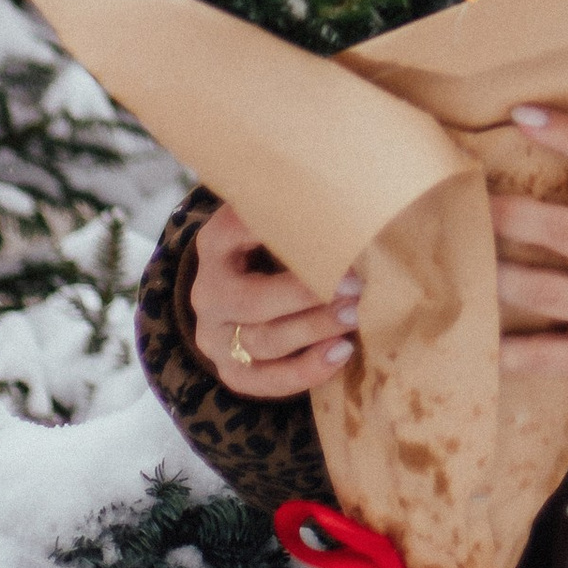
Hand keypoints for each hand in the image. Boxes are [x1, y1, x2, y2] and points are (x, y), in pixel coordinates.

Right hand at [187, 197, 358, 400]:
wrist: (245, 287)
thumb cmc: (278, 244)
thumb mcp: (277, 220)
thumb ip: (302, 208)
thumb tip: (359, 187)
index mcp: (216, 242)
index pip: (237, 232)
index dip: (285, 236)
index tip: (334, 234)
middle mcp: (208, 290)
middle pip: (251, 300)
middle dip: (306, 297)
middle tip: (356, 288)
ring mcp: (215, 336)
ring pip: (261, 341)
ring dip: (313, 331)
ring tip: (354, 318)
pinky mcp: (231, 370)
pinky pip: (264, 381)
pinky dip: (306, 371)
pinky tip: (341, 353)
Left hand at [492, 109, 567, 438]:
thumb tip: (559, 177)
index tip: (523, 114)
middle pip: (566, 228)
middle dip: (509, 213)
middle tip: (463, 199)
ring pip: (544, 289)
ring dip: (494, 276)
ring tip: (455, 262)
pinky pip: (545, 355)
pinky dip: (505, 349)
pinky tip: (475, 341)